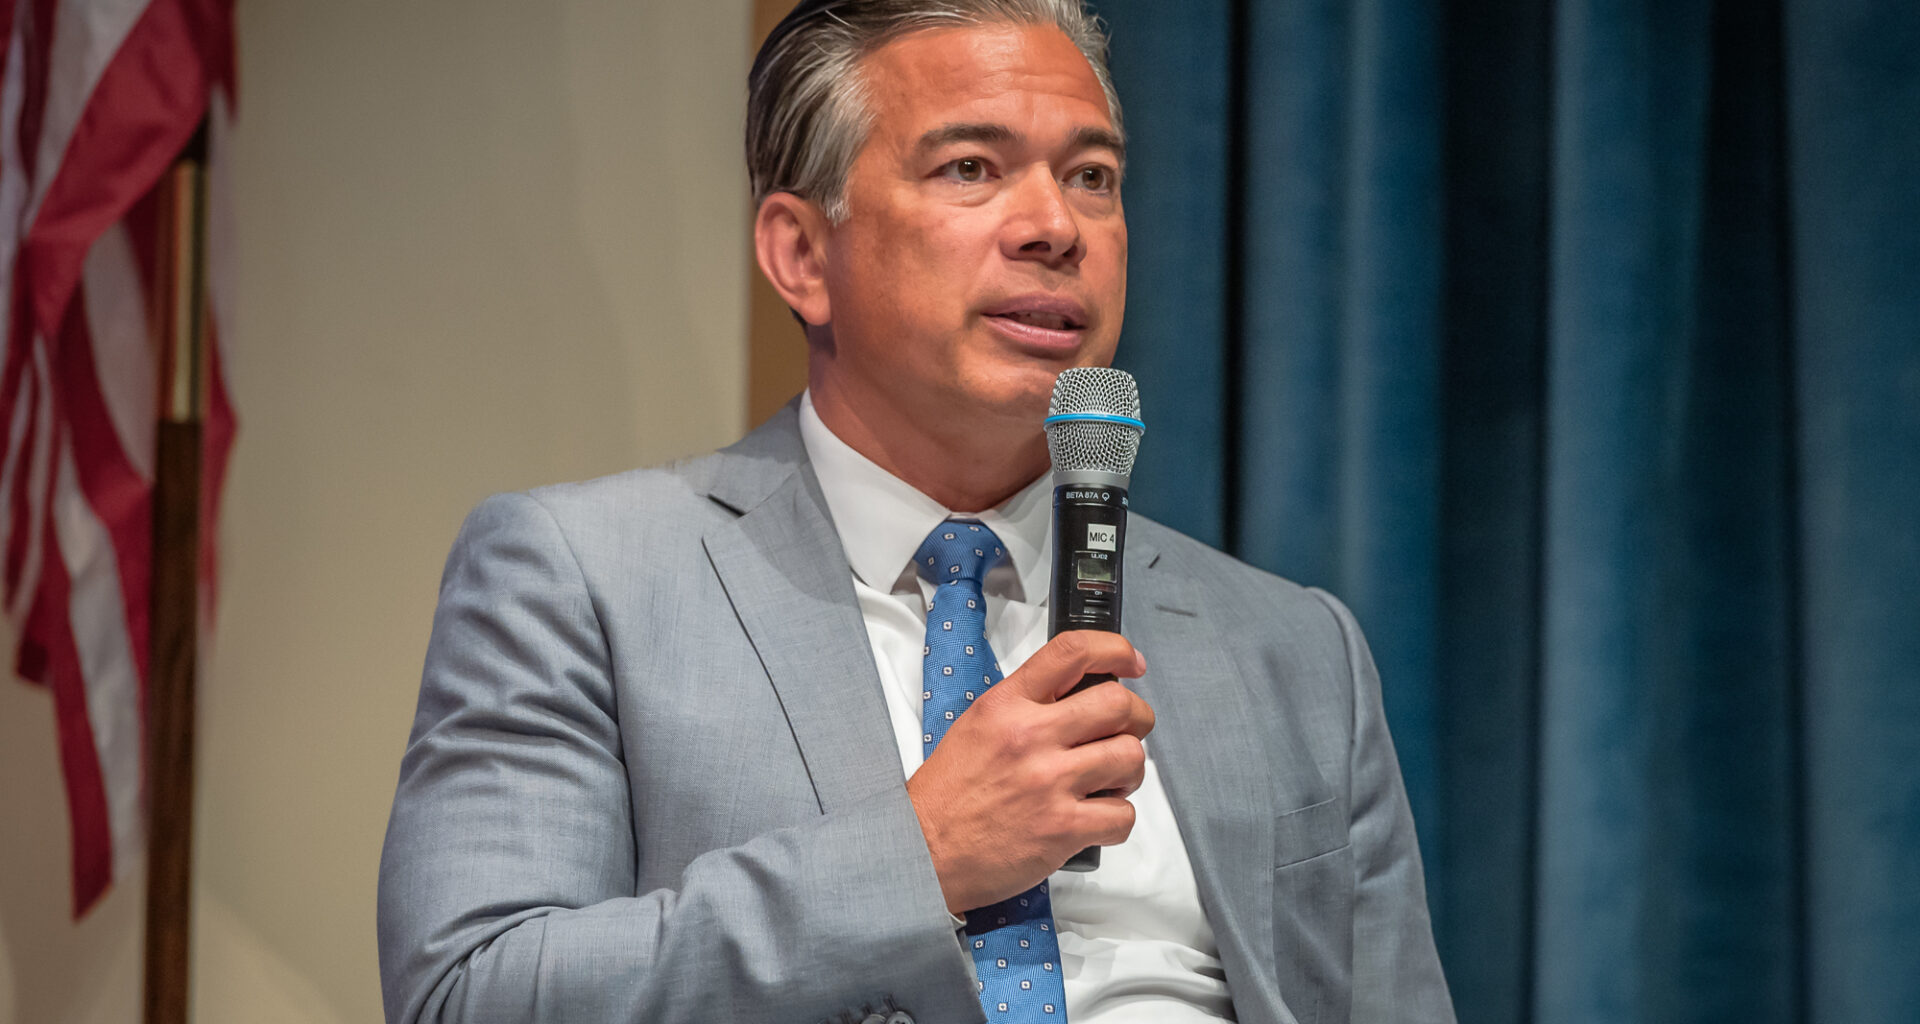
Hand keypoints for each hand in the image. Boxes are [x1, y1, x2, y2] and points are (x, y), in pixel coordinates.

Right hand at [905, 631, 1153, 913]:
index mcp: (1007, 705)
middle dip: (1136, 718)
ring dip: (1129, 770)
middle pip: (1118, 704)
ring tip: (1109, 780)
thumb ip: (1026, 706)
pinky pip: (1123, 815)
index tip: (1131, 663)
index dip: (1115, 650)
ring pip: (1130, 757)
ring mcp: (1050, 782)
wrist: (922, 850)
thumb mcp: (977, 726)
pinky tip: (1096, 819)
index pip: (1073, 653)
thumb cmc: (948, 795)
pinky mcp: (1063, 828)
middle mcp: (1031, 736)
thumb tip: (1080, 697)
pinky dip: (1118, 819)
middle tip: (1126, 732)